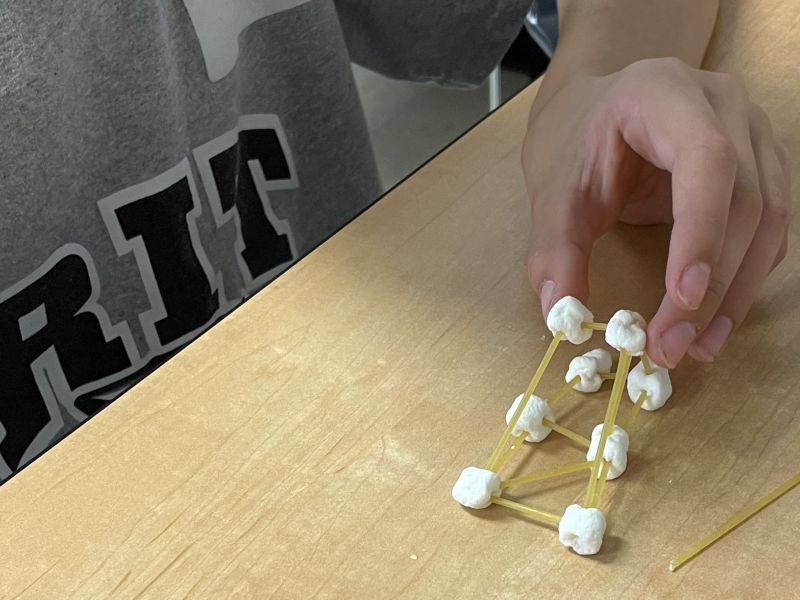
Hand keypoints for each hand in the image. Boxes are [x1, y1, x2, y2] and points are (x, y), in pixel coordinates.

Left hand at [523, 57, 791, 367]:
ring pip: (770, 219)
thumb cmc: (574, 136)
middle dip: (714, 283)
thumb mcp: (552, 188)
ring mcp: (752, 134)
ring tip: (698, 346)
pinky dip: (744, 276)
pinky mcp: (760, 167)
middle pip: (747, 199)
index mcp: (665, 94)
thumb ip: (555, 248)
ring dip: (737, 291)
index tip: (683, 299)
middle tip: (673, 345)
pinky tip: (714, 317)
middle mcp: (724, 106)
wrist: (596, 106)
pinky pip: (768, 226)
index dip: (702, 232)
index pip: (707, 161)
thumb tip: (562, 315)